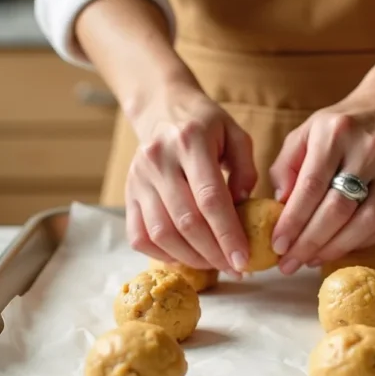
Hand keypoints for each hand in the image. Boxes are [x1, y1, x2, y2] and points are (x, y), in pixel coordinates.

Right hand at [124, 80, 256, 276]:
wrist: (162, 107)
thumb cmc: (206, 125)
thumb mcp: (235, 134)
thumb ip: (246, 168)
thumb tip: (244, 206)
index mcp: (190, 141)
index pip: (210, 198)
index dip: (228, 234)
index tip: (243, 259)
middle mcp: (159, 160)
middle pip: (186, 221)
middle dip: (213, 253)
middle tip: (235, 268)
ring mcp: (138, 178)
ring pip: (161, 233)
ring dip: (191, 258)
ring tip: (215, 265)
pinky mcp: (128, 192)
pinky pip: (139, 236)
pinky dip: (162, 254)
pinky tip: (186, 257)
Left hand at [269, 90, 374, 274]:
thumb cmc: (343, 125)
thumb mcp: (307, 132)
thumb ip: (288, 167)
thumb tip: (280, 206)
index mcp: (336, 133)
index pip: (311, 186)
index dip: (293, 221)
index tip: (277, 245)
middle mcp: (369, 151)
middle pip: (338, 209)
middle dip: (309, 242)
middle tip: (289, 263)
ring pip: (364, 223)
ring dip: (334, 249)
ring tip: (310, 260)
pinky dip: (359, 243)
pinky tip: (338, 249)